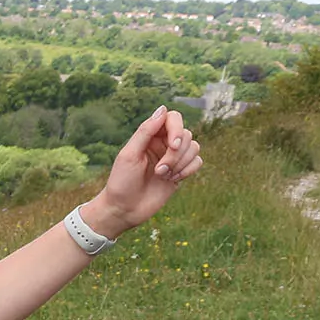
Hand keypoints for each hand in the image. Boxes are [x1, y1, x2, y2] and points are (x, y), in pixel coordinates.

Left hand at [86, 108, 203, 234]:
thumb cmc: (121, 182)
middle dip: (176, 153)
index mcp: (149, 135)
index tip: (172, 145)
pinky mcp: (180, 172)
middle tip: (159, 170)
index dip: (177, 129)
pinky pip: (197, 161)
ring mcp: (172, 158)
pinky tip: (173, 180)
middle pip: (186, 134)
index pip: (173, 118)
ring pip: (194, 147)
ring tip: (161, 176)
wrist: (124, 209)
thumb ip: (145, 131)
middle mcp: (162, 144)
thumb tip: (163, 109)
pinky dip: (188, 170)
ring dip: (180, 163)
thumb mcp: (129, 155)